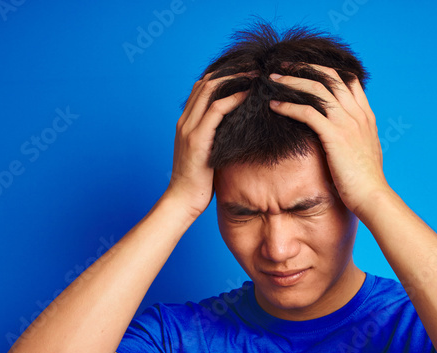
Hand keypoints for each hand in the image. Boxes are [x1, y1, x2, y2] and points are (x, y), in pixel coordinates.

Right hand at [164, 69, 254, 219]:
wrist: (182, 201)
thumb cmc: (199, 183)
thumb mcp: (209, 154)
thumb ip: (217, 139)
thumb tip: (239, 132)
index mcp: (186, 123)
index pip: (202, 88)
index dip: (223, 76)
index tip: (245, 72)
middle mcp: (185, 121)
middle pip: (206, 83)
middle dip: (230, 71)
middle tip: (253, 67)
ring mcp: (189, 128)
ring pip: (209, 90)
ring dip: (234, 79)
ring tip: (254, 75)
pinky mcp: (197, 139)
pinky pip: (216, 110)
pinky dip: (233, 99)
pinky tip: (248, 95)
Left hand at [266, 63, 390, 219]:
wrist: (373, 196)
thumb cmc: (366, 181)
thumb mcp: (365, 151)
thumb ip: (355, 136)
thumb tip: (343, 136)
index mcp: (365, 115)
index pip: (347, 80)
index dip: (325, 70)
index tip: (306, 69)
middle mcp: (357, 114)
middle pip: (330, 77)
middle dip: (305, 68)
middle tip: (285, 65)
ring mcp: (347, 123)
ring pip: (317, 89)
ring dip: (292, 81)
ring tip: (273, 79)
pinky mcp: (335, 136)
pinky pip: (307, 112)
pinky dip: (288, 106)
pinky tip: (274, 105)